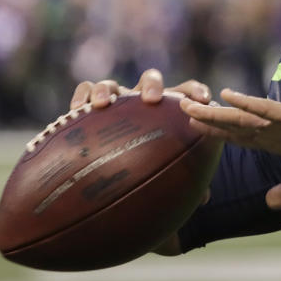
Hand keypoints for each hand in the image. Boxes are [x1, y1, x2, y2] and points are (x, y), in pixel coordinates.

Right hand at [69, 68, 214, 209]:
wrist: (109, 168)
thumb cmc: (145, 169)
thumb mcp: (164, 173)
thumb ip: (182, 179)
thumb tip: (203, 199)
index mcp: (164, 111)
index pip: (184, 93)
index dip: (195, 91)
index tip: (204, 99)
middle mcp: (139, 102)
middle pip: (149, 81)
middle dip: (152, 85)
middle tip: (152, 100)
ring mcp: (114, 102)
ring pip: (111, 84)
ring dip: (106, 89)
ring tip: (101, 104)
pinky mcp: (89, 107)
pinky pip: (83, 92)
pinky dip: (81, 96)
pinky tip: (77, 110)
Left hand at [182, 89, 280, 208]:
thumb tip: (268, 201)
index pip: (242, 137)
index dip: (218, 133)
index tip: (194, 129)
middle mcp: (278, 128)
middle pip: (235, 124)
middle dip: (208, 119)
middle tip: (180, 110)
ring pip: (244, 116)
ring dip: (218, 111)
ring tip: (192, 107)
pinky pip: (268, 110)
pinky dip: (249, 104)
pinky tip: (230, 97)